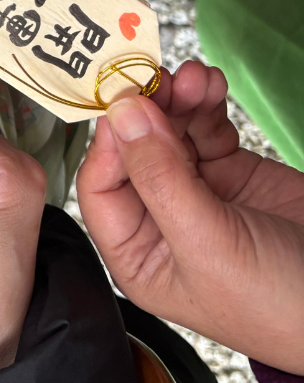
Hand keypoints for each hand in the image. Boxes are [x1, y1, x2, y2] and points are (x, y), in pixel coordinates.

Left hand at [77, 60, 303, 374]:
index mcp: (139, 254)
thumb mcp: (211, 244)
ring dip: (176, 97)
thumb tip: (121, 114)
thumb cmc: (283, 304)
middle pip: (132, 148)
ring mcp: (195, 192)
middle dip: (146, 109)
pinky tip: (209, 83)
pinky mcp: (230, 171)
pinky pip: (203, 125)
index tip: (124, 101)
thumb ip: (161, 178)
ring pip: (166, 129)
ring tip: (195, 77)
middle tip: (159, 77)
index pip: (100, 186)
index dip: (109, 141)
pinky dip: (203, 100)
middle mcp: (159, 220)